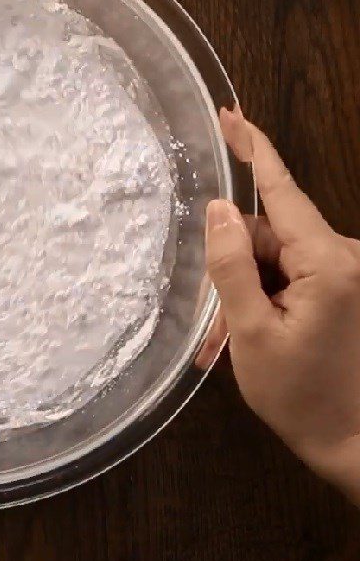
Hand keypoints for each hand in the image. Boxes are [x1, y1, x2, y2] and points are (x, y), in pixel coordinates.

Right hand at [205, 107, 359, 504]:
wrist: (353, 445)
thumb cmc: (302, 395)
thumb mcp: (251, 333)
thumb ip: (232, 266)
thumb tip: (218, 208)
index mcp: (329, 263)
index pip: (282, 191)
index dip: (253, 148)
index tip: (229, 115)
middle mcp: (344, 257)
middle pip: (267, 236)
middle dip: (233, 270)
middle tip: (214, 327)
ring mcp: (345, 273)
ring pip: (273, 260)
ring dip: (243, 293)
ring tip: (228, 344)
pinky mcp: (342, 288)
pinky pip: (289, 276)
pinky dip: (262, 299)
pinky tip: (247, 336)